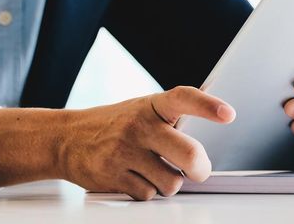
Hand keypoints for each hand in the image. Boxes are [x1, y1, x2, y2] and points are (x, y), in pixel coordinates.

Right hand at [0, 86, 234, 200]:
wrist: (65, 138)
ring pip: (170, 183)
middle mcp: (139, 126)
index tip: (229, 114)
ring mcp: (124, 151)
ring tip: (152, 170)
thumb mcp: (142, 109)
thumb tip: (218, 106)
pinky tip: (133, 177)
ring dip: (167, 183)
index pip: (183, 98)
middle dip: (200, 169)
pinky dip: (145, 191)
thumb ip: (173, 114)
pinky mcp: (112, 176)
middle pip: (188, 154)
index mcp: (151, 106)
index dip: (207, 106)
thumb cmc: (114, 124)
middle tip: (198, 171)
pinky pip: (147, 195)